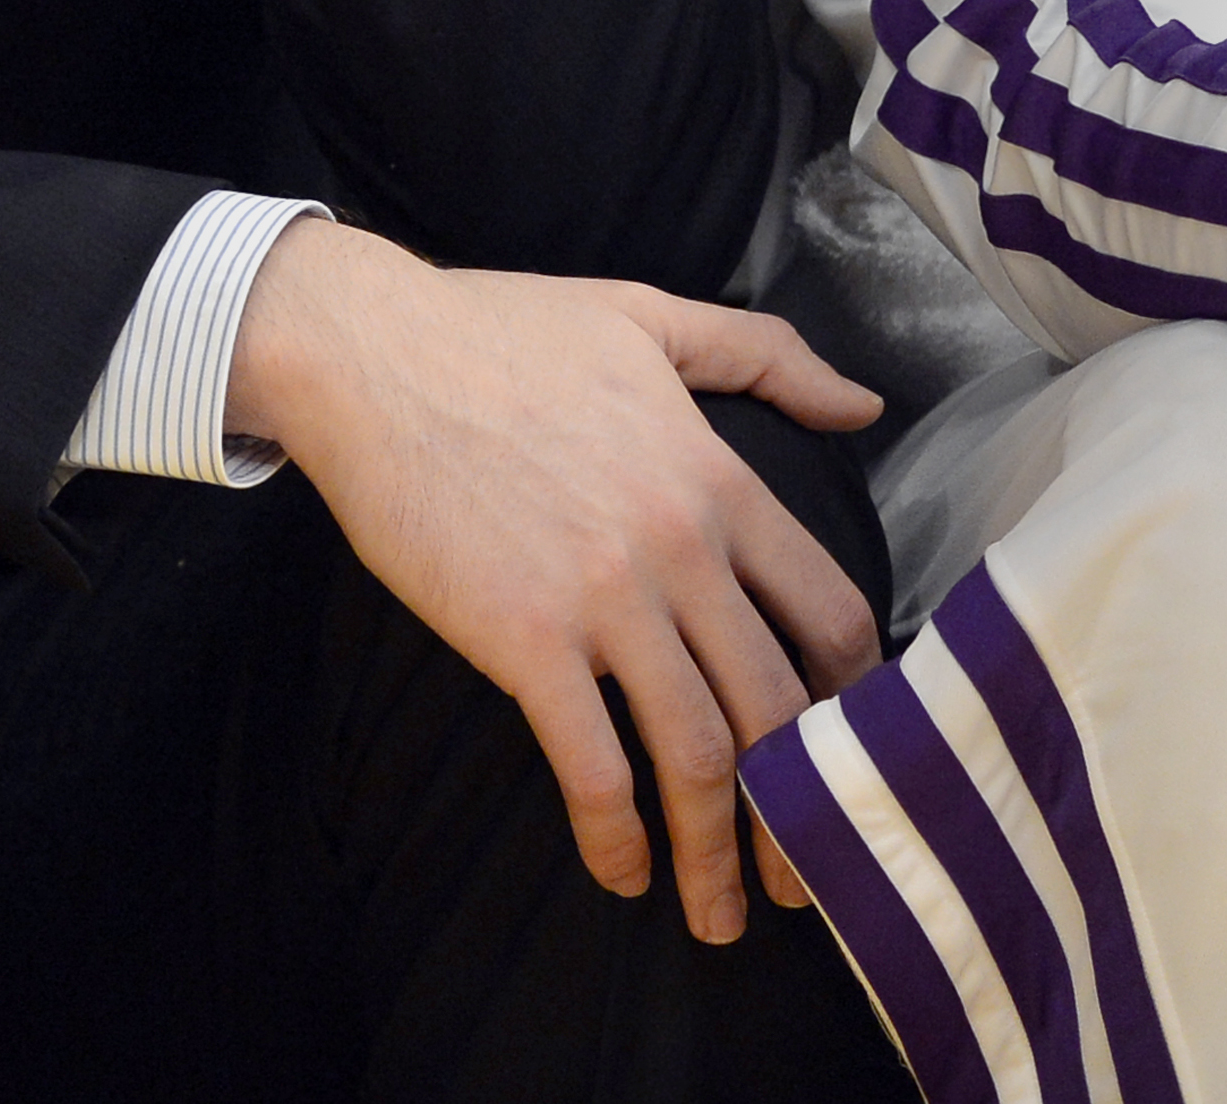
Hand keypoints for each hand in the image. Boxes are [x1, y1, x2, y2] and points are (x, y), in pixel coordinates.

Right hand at [227, 220, 882, 944]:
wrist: (361, 348)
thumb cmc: (491, 327)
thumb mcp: (642, 315)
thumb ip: (765, 356)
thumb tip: (865, 405)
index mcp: (719, 480)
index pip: (835, 619)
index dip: (858, 706)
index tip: (847, 756)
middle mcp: (680, 549)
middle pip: (779, 711)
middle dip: (801, 812)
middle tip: (801, 877)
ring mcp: (602, 598)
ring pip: (699, 755)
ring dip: (718, 852)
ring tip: (721, 911)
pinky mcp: (520, 636)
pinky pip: (592, 762)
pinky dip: (616, 834)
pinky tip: (619, 871)